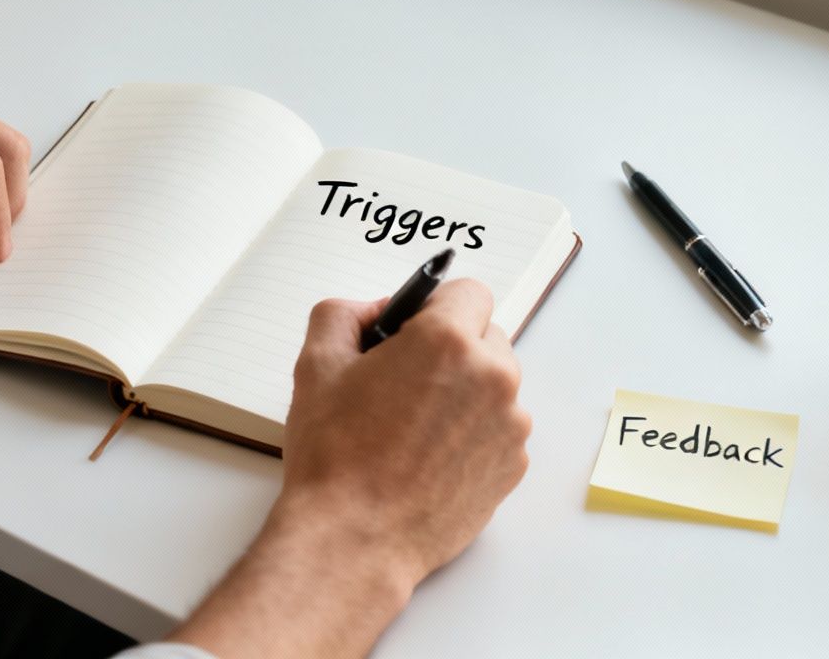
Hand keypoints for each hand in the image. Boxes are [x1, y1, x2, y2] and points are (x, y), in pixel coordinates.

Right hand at [166, 280, 530, 658]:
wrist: (354, 538)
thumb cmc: (334, 455)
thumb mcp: (316, 364)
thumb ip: (343, 314)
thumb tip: (375, 310)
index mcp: (448, 341)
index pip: (469, 291)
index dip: (436, 305)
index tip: (414, 328)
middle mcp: (492, 378)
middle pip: (488, 336)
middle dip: (453, 347)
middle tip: (406, 379)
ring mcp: (509, 426)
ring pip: (495, 385)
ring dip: (465, 391)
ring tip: (414, 425)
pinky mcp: (512, 466)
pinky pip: (498, 429)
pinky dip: (472, 433)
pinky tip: (428, 457)